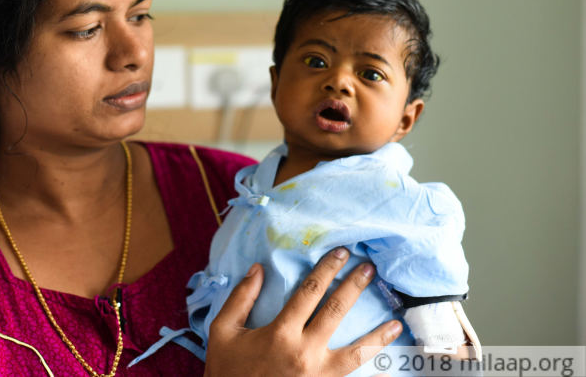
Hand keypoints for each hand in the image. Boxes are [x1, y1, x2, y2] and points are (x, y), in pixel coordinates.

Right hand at [203, 247, 401, 376]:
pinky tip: (386, 367)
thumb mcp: (223, 331)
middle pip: (336, 312)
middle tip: (369, 269)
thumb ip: (241, 298)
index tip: (341, 253)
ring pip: (355, 352)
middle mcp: (304, 352)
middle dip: (354, 287)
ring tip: (395, 322)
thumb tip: (258, 269)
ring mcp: (317, 375)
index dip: (327, 269)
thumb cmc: (226, 370)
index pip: (310, 292)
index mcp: (280, 333)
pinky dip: (371, 372)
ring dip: (377, 336)